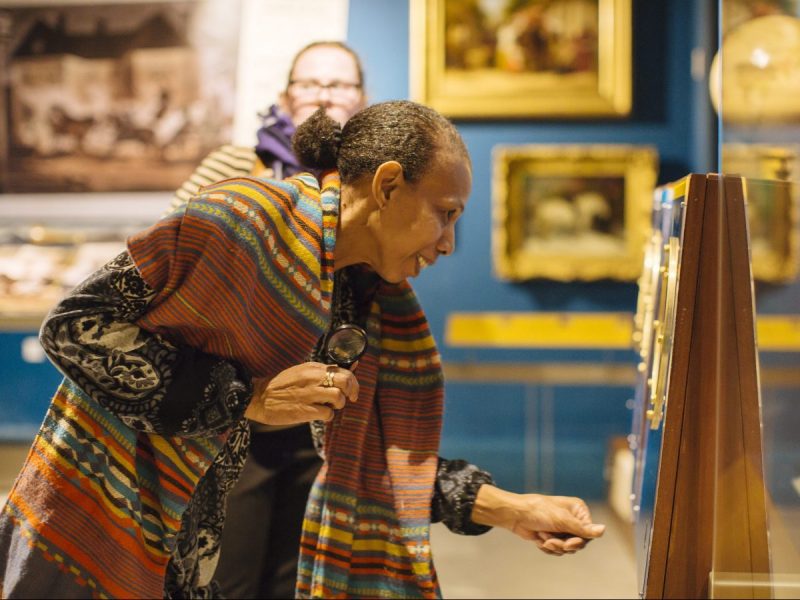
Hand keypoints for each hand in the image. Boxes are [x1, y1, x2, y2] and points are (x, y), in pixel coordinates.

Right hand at [244, 362, 358, 425]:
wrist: (258, 397)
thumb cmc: (281, 386)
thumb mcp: (302, 372)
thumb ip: (323, 371)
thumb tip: (351, 367)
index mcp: (313, 367)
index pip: (343, 370)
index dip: (352, 381)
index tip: (351, 389)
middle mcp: (313, 378)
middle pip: (345, 381)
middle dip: (352, 391)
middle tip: (349, 398)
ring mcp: (309, 394)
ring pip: (339, 397)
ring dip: (339, 405)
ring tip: (329, 407)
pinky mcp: (304, 410)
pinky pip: (327, 414)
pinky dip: (327, 416)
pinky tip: (319, 415)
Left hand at [471, 485, 604, 555]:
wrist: (516, 515)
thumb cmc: (538, 511)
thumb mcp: (561, 520)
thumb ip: (582, 528)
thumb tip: (603, 530)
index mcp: (578, 510)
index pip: (589, 533)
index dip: (579, 541)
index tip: (568, 543)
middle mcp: (572, 519)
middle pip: (579, 543)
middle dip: (563, 545)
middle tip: (551, 542)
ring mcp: (563, 529)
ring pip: (567, 548)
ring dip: (554, 546)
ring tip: (543, 537)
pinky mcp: (553, 536)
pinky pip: (557, 550)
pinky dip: (548, 548)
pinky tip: (539, 539)